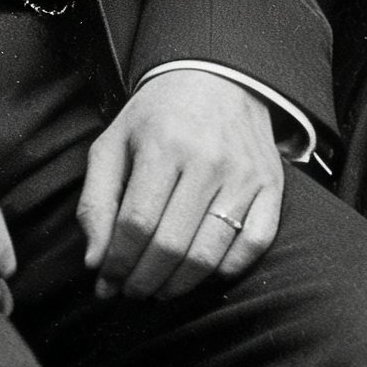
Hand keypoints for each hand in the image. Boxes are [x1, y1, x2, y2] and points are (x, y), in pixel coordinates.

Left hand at [78, 69, 284, 300]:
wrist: (219, 75)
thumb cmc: (158, 116)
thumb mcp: (113, 143)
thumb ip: (96, 202)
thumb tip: (95, 262)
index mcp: (164, 144)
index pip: (136, 224)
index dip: (116, 264)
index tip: (106, 282)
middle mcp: (209, 158)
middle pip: (171, 245)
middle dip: (142, 282)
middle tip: (130, 291)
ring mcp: (245, 172)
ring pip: (209, 253)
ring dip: (178, 285)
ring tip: (160, 288)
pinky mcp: (271, 182)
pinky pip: (253, 244)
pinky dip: (226, 271)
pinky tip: (203, 271)